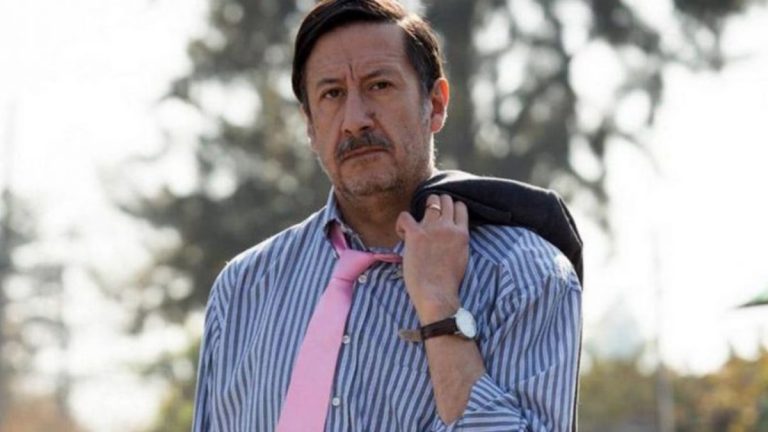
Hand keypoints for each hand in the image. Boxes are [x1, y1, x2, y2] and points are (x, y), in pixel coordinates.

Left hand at [396, 194, 468, 324]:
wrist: (437, 294)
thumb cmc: (448, 282)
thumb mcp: (462, 257)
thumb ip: (457, 241)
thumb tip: (449, 236)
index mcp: (462, 234)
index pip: (460, 206)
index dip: (450, 208)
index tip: (443, 216)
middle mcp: (448, 227)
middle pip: (444, 200)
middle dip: (436, 205)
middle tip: (429, 218)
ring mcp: (432, 229)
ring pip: (430, 201)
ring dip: (422, 209)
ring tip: (416, 225)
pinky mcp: (415, 234)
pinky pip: (405, 216)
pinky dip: (402, 222)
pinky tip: (403, 233)